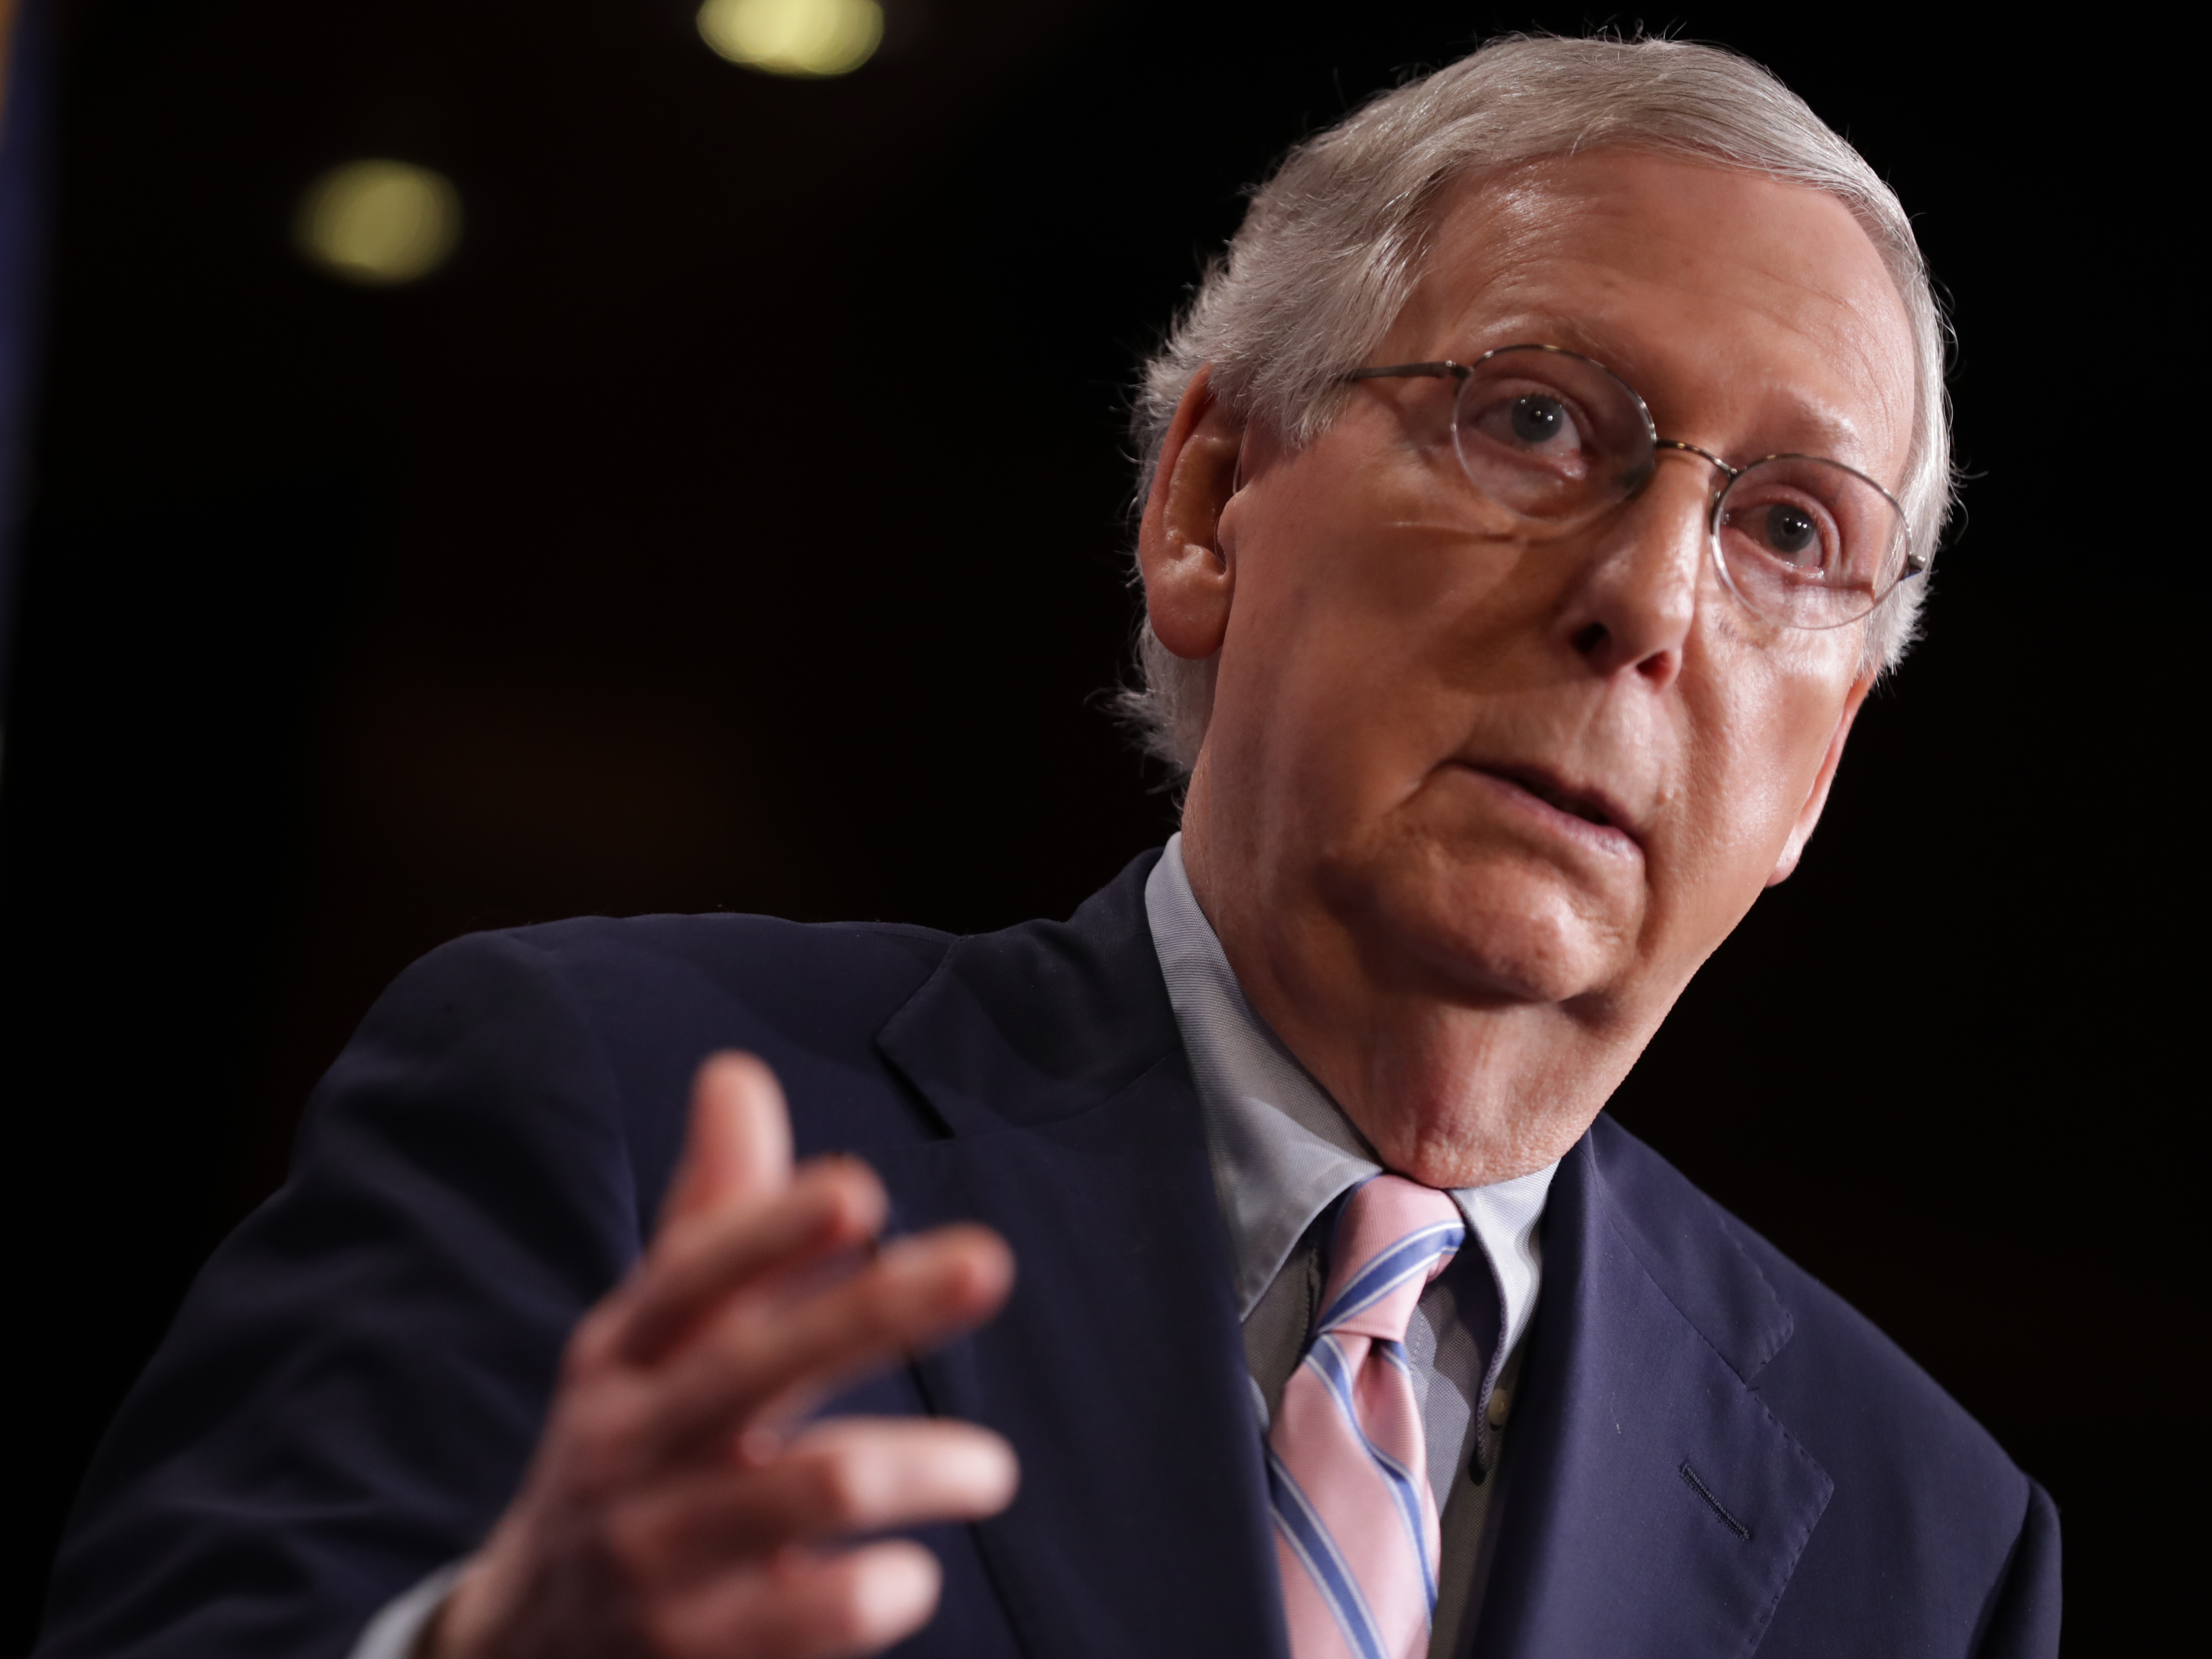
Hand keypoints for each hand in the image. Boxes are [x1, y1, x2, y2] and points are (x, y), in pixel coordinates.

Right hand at [428, 1053, 1018, 1658]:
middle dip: (876, 1308)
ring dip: (920, 1464)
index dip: (769, 1229)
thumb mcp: (649, 1346)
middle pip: (758, 1366)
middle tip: (987, 1260)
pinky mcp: (699, 1657)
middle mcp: (629, 1451)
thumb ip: (712, 1219)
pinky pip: (811, 1617)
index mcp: (620, 1362)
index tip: (858, 1186)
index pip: (688, 1279)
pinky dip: (879, 1588)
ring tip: (992, 1468)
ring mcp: (659, 1559)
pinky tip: (911, 1573)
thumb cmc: (633, 1458)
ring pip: (809, 1487)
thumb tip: (737, 1072)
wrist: (528, 1652)